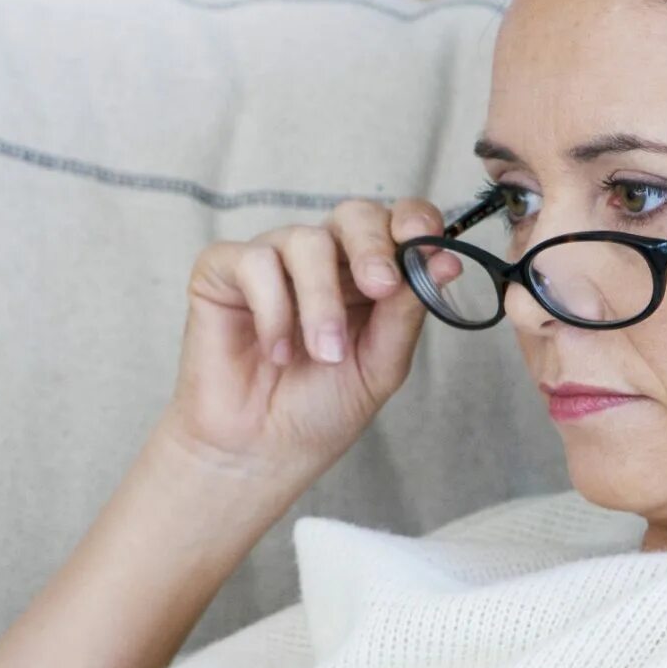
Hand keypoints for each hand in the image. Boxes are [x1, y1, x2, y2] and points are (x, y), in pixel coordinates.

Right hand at [164, 196, 450, 486]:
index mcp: (365, 274)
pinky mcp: (222, 271)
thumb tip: (444, 260)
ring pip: (306, 240)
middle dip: (372, 247)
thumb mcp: (380, 365)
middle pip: (353, 214)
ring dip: (322, 300)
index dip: (414, 221)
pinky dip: (272, 309)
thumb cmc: (319, 410)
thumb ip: (407, 312)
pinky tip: (275, 350)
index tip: (425, 247)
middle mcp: (321, 259)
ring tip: (323, 353)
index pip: (395, 222)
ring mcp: (271, 260)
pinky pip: (254, 262)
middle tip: (380, 288)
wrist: (261, 453)